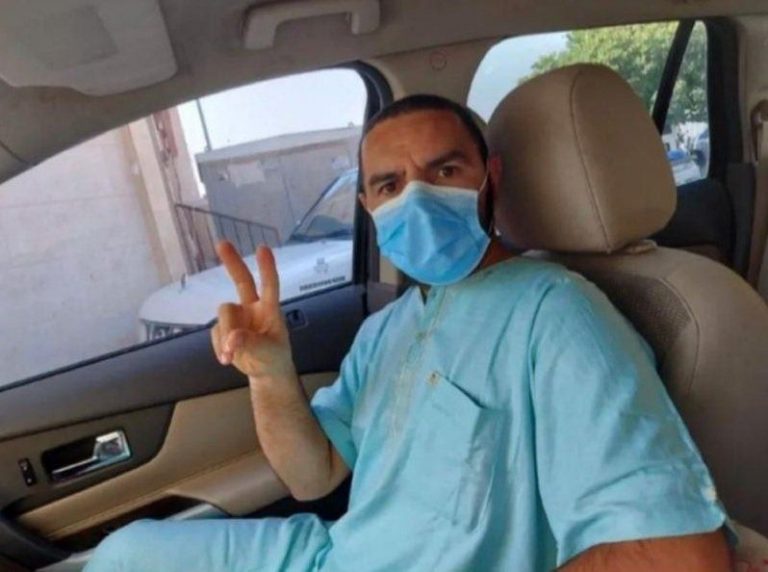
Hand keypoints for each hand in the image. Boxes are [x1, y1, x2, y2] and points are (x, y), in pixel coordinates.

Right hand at [211, 241, 293, 379]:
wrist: (264, 372)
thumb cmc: (273, 357)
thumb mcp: (268, 353)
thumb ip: (250, 344)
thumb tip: (231, 339)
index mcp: (270, 310)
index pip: (270, 285)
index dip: (267, 268)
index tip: (262, 248)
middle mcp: (253, 307)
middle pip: (242, 280)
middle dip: (232, 262)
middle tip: (221, 242)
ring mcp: (237, 316)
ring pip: (224, 315)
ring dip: (224, 336)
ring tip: (230, 356)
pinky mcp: (223, 328)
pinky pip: (215, 332)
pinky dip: (219, 347)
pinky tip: (228, 358)